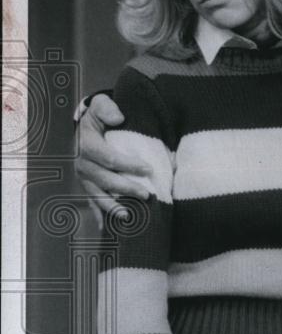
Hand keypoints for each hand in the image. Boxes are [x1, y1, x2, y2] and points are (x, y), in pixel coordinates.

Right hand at [74, 94, 150, 213]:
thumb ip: (108, 109)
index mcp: (86, 144)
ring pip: (96, 194)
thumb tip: (119, 117)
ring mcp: (83, 176)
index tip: (148, 169)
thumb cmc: (99, 115)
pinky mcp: (86, 184)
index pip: (108, 157)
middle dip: (126, 188)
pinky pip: (92, 200)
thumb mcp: (102, 105)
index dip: (127, 165)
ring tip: (128, 216)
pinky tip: (106, 228)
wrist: (85, 124)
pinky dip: (100, 213)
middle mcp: (81, 163)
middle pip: (104, 179)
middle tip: (147, 195)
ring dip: (112, 206)